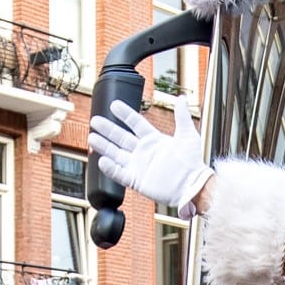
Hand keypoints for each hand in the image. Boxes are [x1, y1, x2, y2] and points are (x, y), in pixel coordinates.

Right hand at [87, 96, 211, 216]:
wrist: (193, 186)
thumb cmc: (192, 163)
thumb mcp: (188, 136)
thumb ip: (182, 117)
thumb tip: (181, 98)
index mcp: (154, 140)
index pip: (135, 123)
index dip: (125, 114)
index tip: (114, 105)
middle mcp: (143, 152)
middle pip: (121, 137)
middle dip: (108, 129)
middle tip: (95, 121)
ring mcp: (138, 166)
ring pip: (116, 154)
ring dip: (104, 146)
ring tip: (92, 137)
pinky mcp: (136, 180)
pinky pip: (119, 174)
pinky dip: (110, 168)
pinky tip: (101, 160)